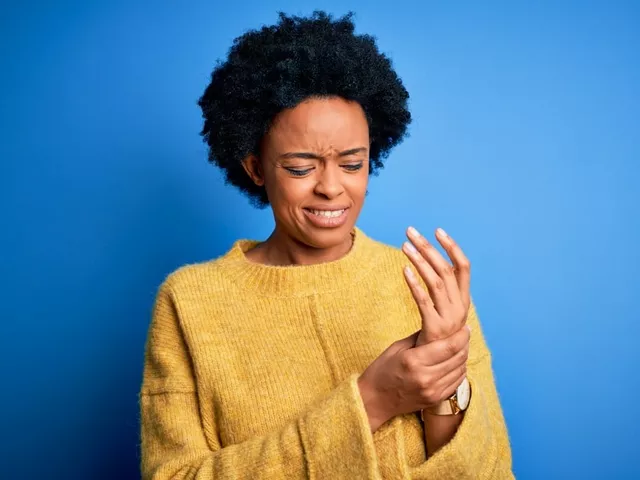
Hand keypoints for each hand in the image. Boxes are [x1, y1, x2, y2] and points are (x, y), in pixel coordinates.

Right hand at [358, 325, 470, 430]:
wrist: (375, 400)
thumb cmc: (382, 370)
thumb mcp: (397, 348)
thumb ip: (419, 337)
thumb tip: (439, 327)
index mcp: (414, 361)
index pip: (448, 346)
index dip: (461, 335)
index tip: (465, 327)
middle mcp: (426, 377)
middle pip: (458, 358)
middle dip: (465, 344)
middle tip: (464, 334)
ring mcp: (432, 391)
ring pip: (460, 370)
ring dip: (463, 357)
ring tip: (460, 347)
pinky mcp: (435, 400)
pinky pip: (457, 383)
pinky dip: (459, 371)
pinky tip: (454, 363)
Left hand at [401, 227, 470, 345]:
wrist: (427, 373)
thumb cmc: (430, 341)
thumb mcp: (441, 315)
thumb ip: (442, 296)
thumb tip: (436, 268)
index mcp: (462, 303)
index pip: (463, 269)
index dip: (452, 248)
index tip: (438, 230)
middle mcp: (459, 310)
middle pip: (447, 271)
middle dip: (429, 247)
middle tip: (411, 231)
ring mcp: (449, 321)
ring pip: (437, 283)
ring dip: (420, 260)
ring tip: (405, 245)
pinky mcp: (434, 331)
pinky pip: (424, 302)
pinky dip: (415, 284)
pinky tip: (404, 270)